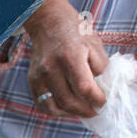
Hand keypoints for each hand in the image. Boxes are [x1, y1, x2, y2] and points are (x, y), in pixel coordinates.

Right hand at [24, 0, 108, 117]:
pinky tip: (66, 108)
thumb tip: (104, 89)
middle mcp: (51, 68)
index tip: (104, 102)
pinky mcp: (32, 81)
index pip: (84, 87)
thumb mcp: (94, 45)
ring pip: (53, 107)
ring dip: (70, 114)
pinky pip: (42, 104)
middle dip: (84, 110)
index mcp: (70, 56)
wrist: (49, 23)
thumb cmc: (76, 33)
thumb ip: (101, 68)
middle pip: (68, 101)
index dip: (96, 99)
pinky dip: (55, 111)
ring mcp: (39, 76)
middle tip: (95, 111)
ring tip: (81, 111)